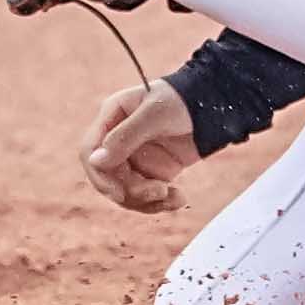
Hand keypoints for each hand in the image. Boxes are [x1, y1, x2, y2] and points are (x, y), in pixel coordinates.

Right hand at [80, 79, 199, 213]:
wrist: (214, 109)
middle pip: (108, 177)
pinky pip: (146, 196)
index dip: (99, 175)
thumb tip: (95, 161)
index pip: (90, 151)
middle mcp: (118, 140)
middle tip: (159, 192)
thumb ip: (125, 136)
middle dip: (130, 191)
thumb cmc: (182, 100)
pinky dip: (160, 203)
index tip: (118, 193)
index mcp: (112, 117)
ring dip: (147, 201)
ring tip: (174, 195)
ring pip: (125, 191)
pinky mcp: (153, 172)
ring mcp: (135, 158)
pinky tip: (180, 198)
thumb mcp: (155, 114)